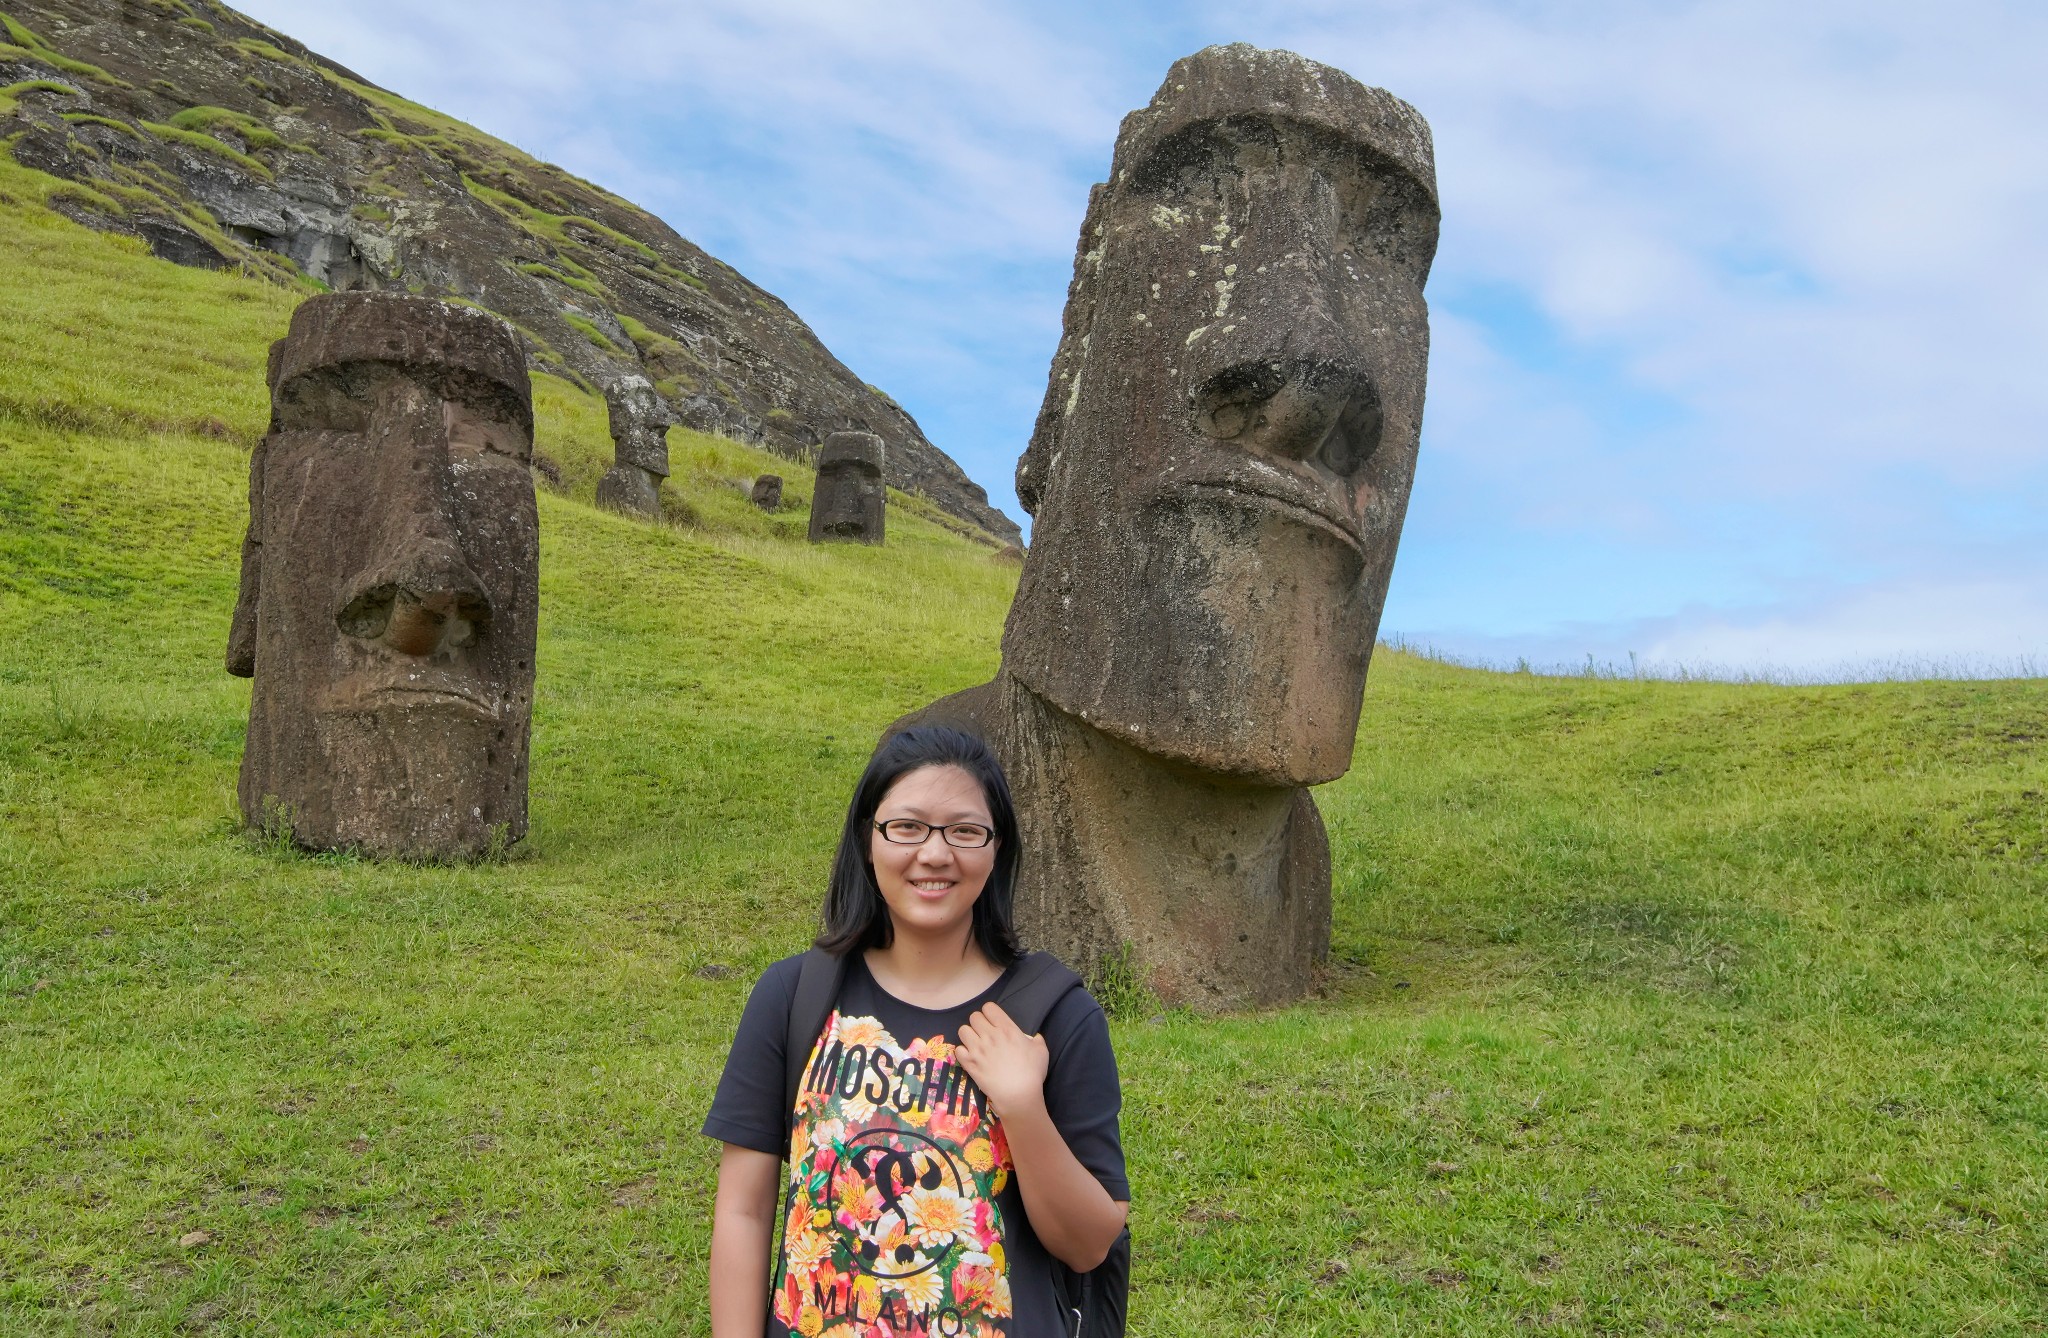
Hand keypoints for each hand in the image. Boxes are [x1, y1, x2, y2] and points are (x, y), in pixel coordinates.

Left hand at [953, 1001, 1048, 1118]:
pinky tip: (971, 1057)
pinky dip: (963, 1052)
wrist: (1018, 1095)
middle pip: (974, 1017)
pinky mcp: (969, 1063)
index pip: (989, 1008)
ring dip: (969, 1036)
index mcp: (1007, 1029)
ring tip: (976, 1044)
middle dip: (979, 1023)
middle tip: (985, 1033)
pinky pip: (958, 1049)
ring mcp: (977, 1049)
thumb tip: (1035, 1037)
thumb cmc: (1032, 1073)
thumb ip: (1037, 1040)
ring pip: (963, 1030)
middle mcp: (990, 1035)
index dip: (990, 1013)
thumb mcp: (1041, 1051)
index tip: (994, 1022)